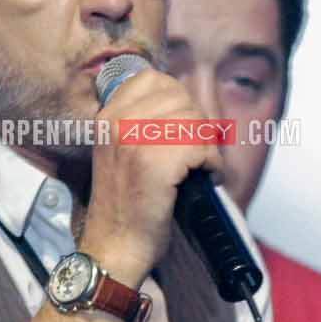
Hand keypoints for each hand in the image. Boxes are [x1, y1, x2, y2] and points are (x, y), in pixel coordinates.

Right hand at [83, 62, 220, 285]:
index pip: (154, 78)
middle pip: (180, 98)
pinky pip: (201, 147)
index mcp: (108, 116)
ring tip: (203, 166)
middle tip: (199, 152)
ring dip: (207, 145)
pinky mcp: (155, 162)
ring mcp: (134, 139)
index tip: (185, 128)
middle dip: (198, 125)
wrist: (116, 243)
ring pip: (194, 120)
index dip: (180, 100)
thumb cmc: (126, 203)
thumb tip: (186, 106)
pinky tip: (207, 178)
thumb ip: (143, 123)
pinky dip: (212, 164)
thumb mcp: (122, 151)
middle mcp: (117, 121)